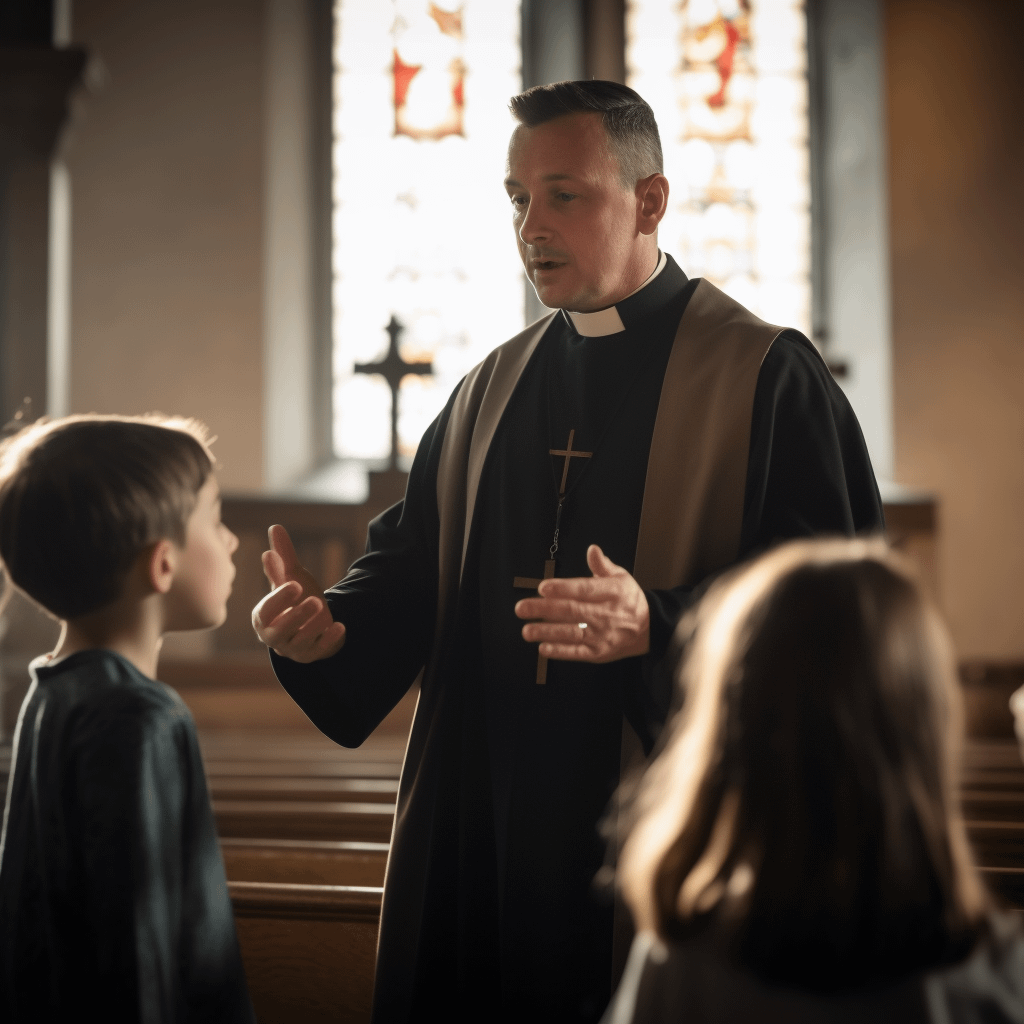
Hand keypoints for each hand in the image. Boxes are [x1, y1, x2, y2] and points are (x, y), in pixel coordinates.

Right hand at [251, 524, 346, 662]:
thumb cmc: (295, 599)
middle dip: (296, 615)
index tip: (295, 585)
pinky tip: (340, 626)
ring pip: (300, 643)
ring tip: (323, 607)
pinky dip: (330, 640)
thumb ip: (283, 558)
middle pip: (280, 631)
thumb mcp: (290, 578)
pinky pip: (320, 651)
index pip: (266, 610)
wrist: (313, 623)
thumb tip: (275, 528)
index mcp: (263, 617)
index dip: (279, 598)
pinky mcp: (312, 655)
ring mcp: (293, 649)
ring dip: (312, 627)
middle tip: (313, 599)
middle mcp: (274, 636)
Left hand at [514, 545, 649, 663]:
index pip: (585, 590)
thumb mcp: (621, 577)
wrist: (649, 628)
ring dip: (547, 632)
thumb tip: (592, 549)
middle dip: (544, 610)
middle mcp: (607, 614)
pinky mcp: (599, 653)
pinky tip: (543, 647)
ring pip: (572, 634)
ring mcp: (602, 636)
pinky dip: (560, 651)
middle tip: (521, 608)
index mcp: (612, 592)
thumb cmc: (628, 600)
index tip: (543, 588)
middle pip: (572, 611)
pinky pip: (577, 653)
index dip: (563, 588)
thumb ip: (602, 565)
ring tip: (527, 630)